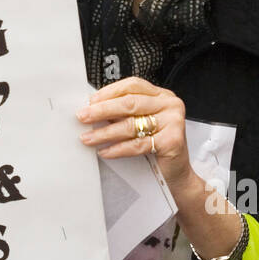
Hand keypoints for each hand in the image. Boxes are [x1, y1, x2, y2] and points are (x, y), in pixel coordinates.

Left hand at [77, 76, 195, 195]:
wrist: (176, 174)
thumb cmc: (156, 147)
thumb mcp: (141, 123)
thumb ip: (123, 113)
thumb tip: (92, 109)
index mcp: (161, 96)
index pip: (132, 85)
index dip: (109, 92)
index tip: (91, 101)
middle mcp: (169, 104)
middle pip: (129, 103)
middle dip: (102, 110)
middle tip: (83, 117)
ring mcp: (173, 121)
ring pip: (131, 124)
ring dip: (105, 132)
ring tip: (88, 138)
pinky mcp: (173, 141)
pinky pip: (138, 144)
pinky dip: (118, 149)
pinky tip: (105, 151)